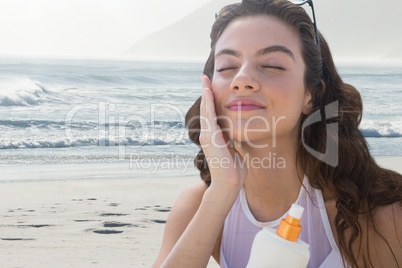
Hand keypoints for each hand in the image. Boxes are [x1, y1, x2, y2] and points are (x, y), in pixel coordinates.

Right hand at [199, 75, 247, 190]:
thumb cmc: (234, 171)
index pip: (212, 115)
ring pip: (206, 109)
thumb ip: (231, 143)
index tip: (212, 89)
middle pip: (207, 109)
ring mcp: (208, 135)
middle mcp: (208, 135)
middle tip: (204, 77)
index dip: (212, 101)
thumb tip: (233, 137)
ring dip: (205, 92)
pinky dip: (208, 101)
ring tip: (204, 79)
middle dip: (206, 92)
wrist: (229, 183)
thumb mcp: (233, 151)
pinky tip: (207, 90)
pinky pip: (209, 115)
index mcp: (215, 138)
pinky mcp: (211, 136)